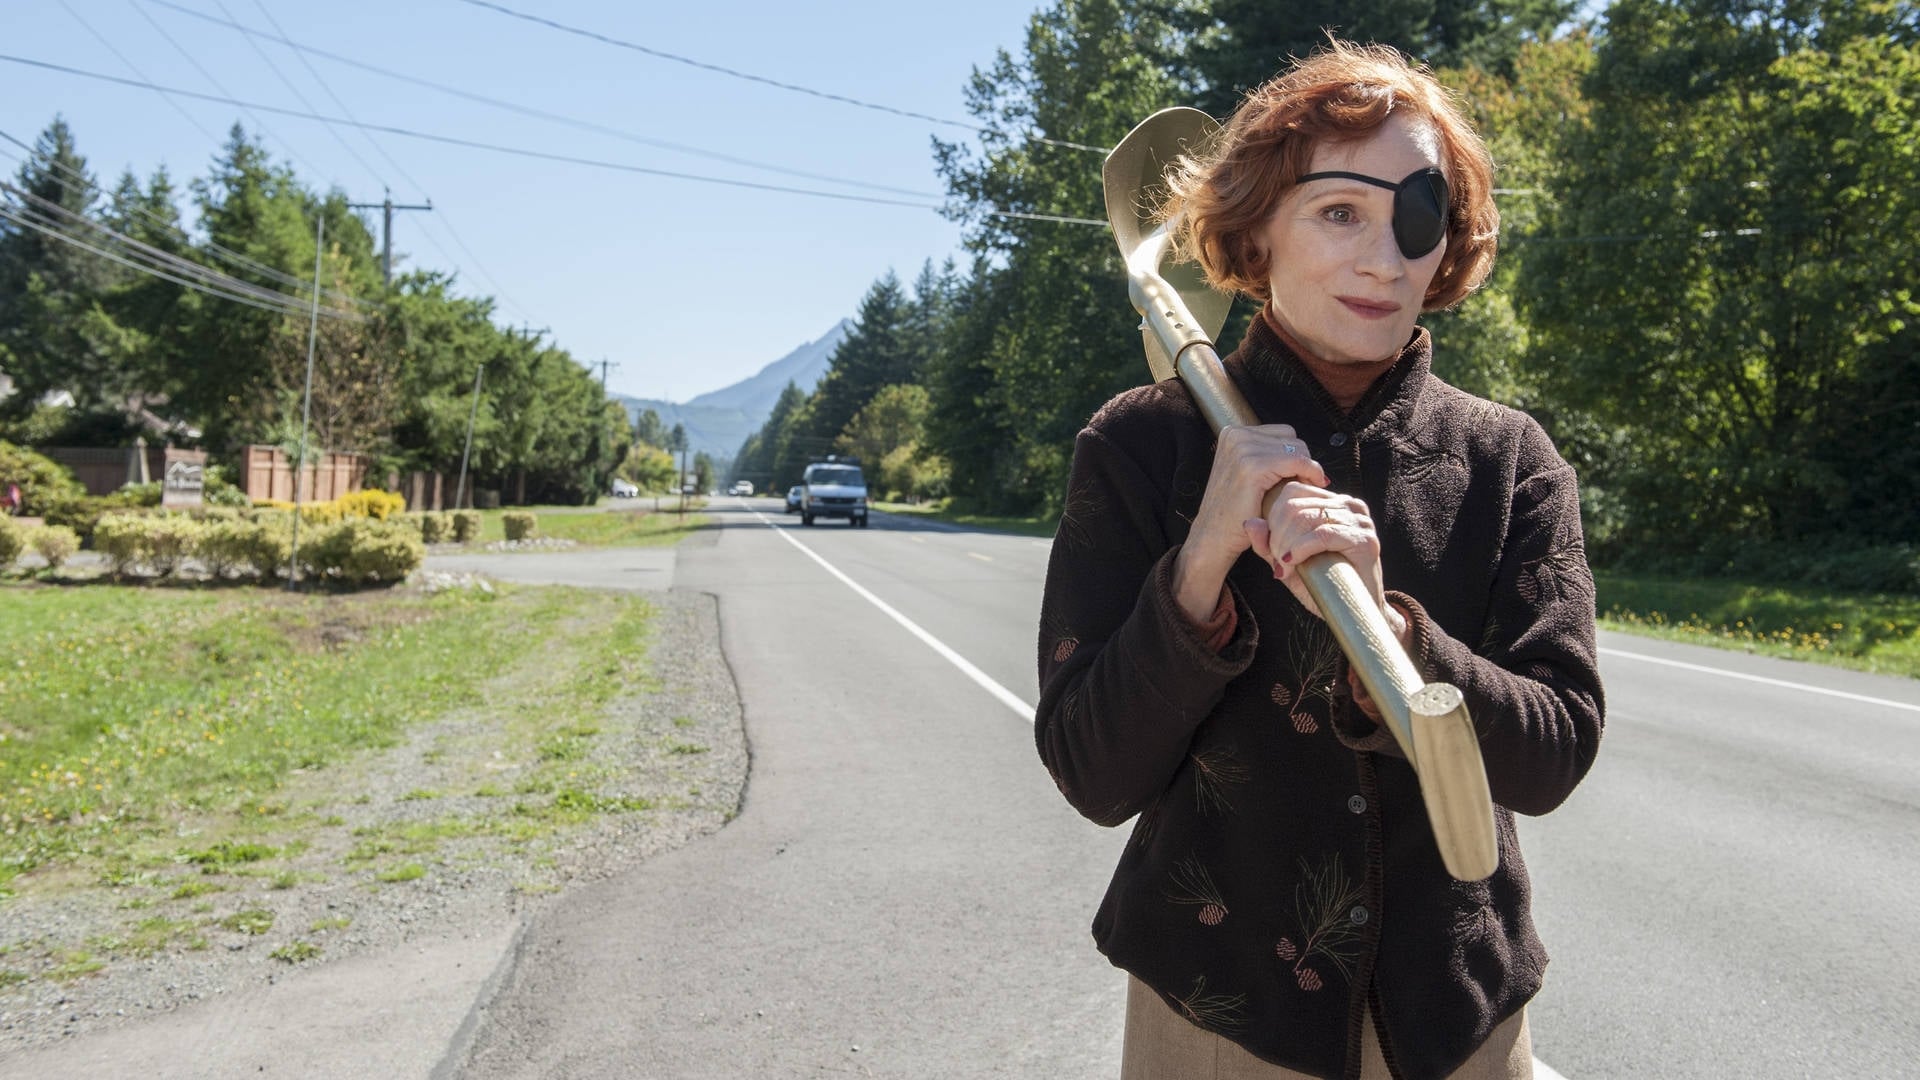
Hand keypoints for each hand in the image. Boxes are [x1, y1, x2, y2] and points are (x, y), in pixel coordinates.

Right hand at [1172, 425, 1327, 622]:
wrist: (1213, 537)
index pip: (1284, 433)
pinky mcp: (1252, 467)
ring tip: (1299, 491)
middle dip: (1302, 463)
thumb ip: (1266, 454)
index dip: (1295, 456)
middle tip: (1302, 486)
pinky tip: (1308, 489)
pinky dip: (1310, 474)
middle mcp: (1235, 435)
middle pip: (1292, 439)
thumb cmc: (1233, 512)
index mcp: (1232, 433)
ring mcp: (1242, 449)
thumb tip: (1301, 448)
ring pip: (1298, 450)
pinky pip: (1298, 462)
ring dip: (1306, 470)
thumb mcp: (1245, 473)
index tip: (1299, 477)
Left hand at [1245, 485, 1405, 638]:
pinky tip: (1292, 563)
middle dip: (1277, 534)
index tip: (1271, 546)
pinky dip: (1300, 549)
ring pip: (1306, 517)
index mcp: (1333, 503)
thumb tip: (1250, 522)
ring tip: (1284, 566)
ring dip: (1286, 544)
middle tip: (1276, 561)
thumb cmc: (1323, 585)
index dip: (1273, 517)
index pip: (1293, 491)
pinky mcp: (1365, 540)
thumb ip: (1268, 543)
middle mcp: (1349, 505)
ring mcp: (1360, 521)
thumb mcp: (1288, 562)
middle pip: (1295, 504)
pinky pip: (1322, 535)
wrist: (1355, 613)